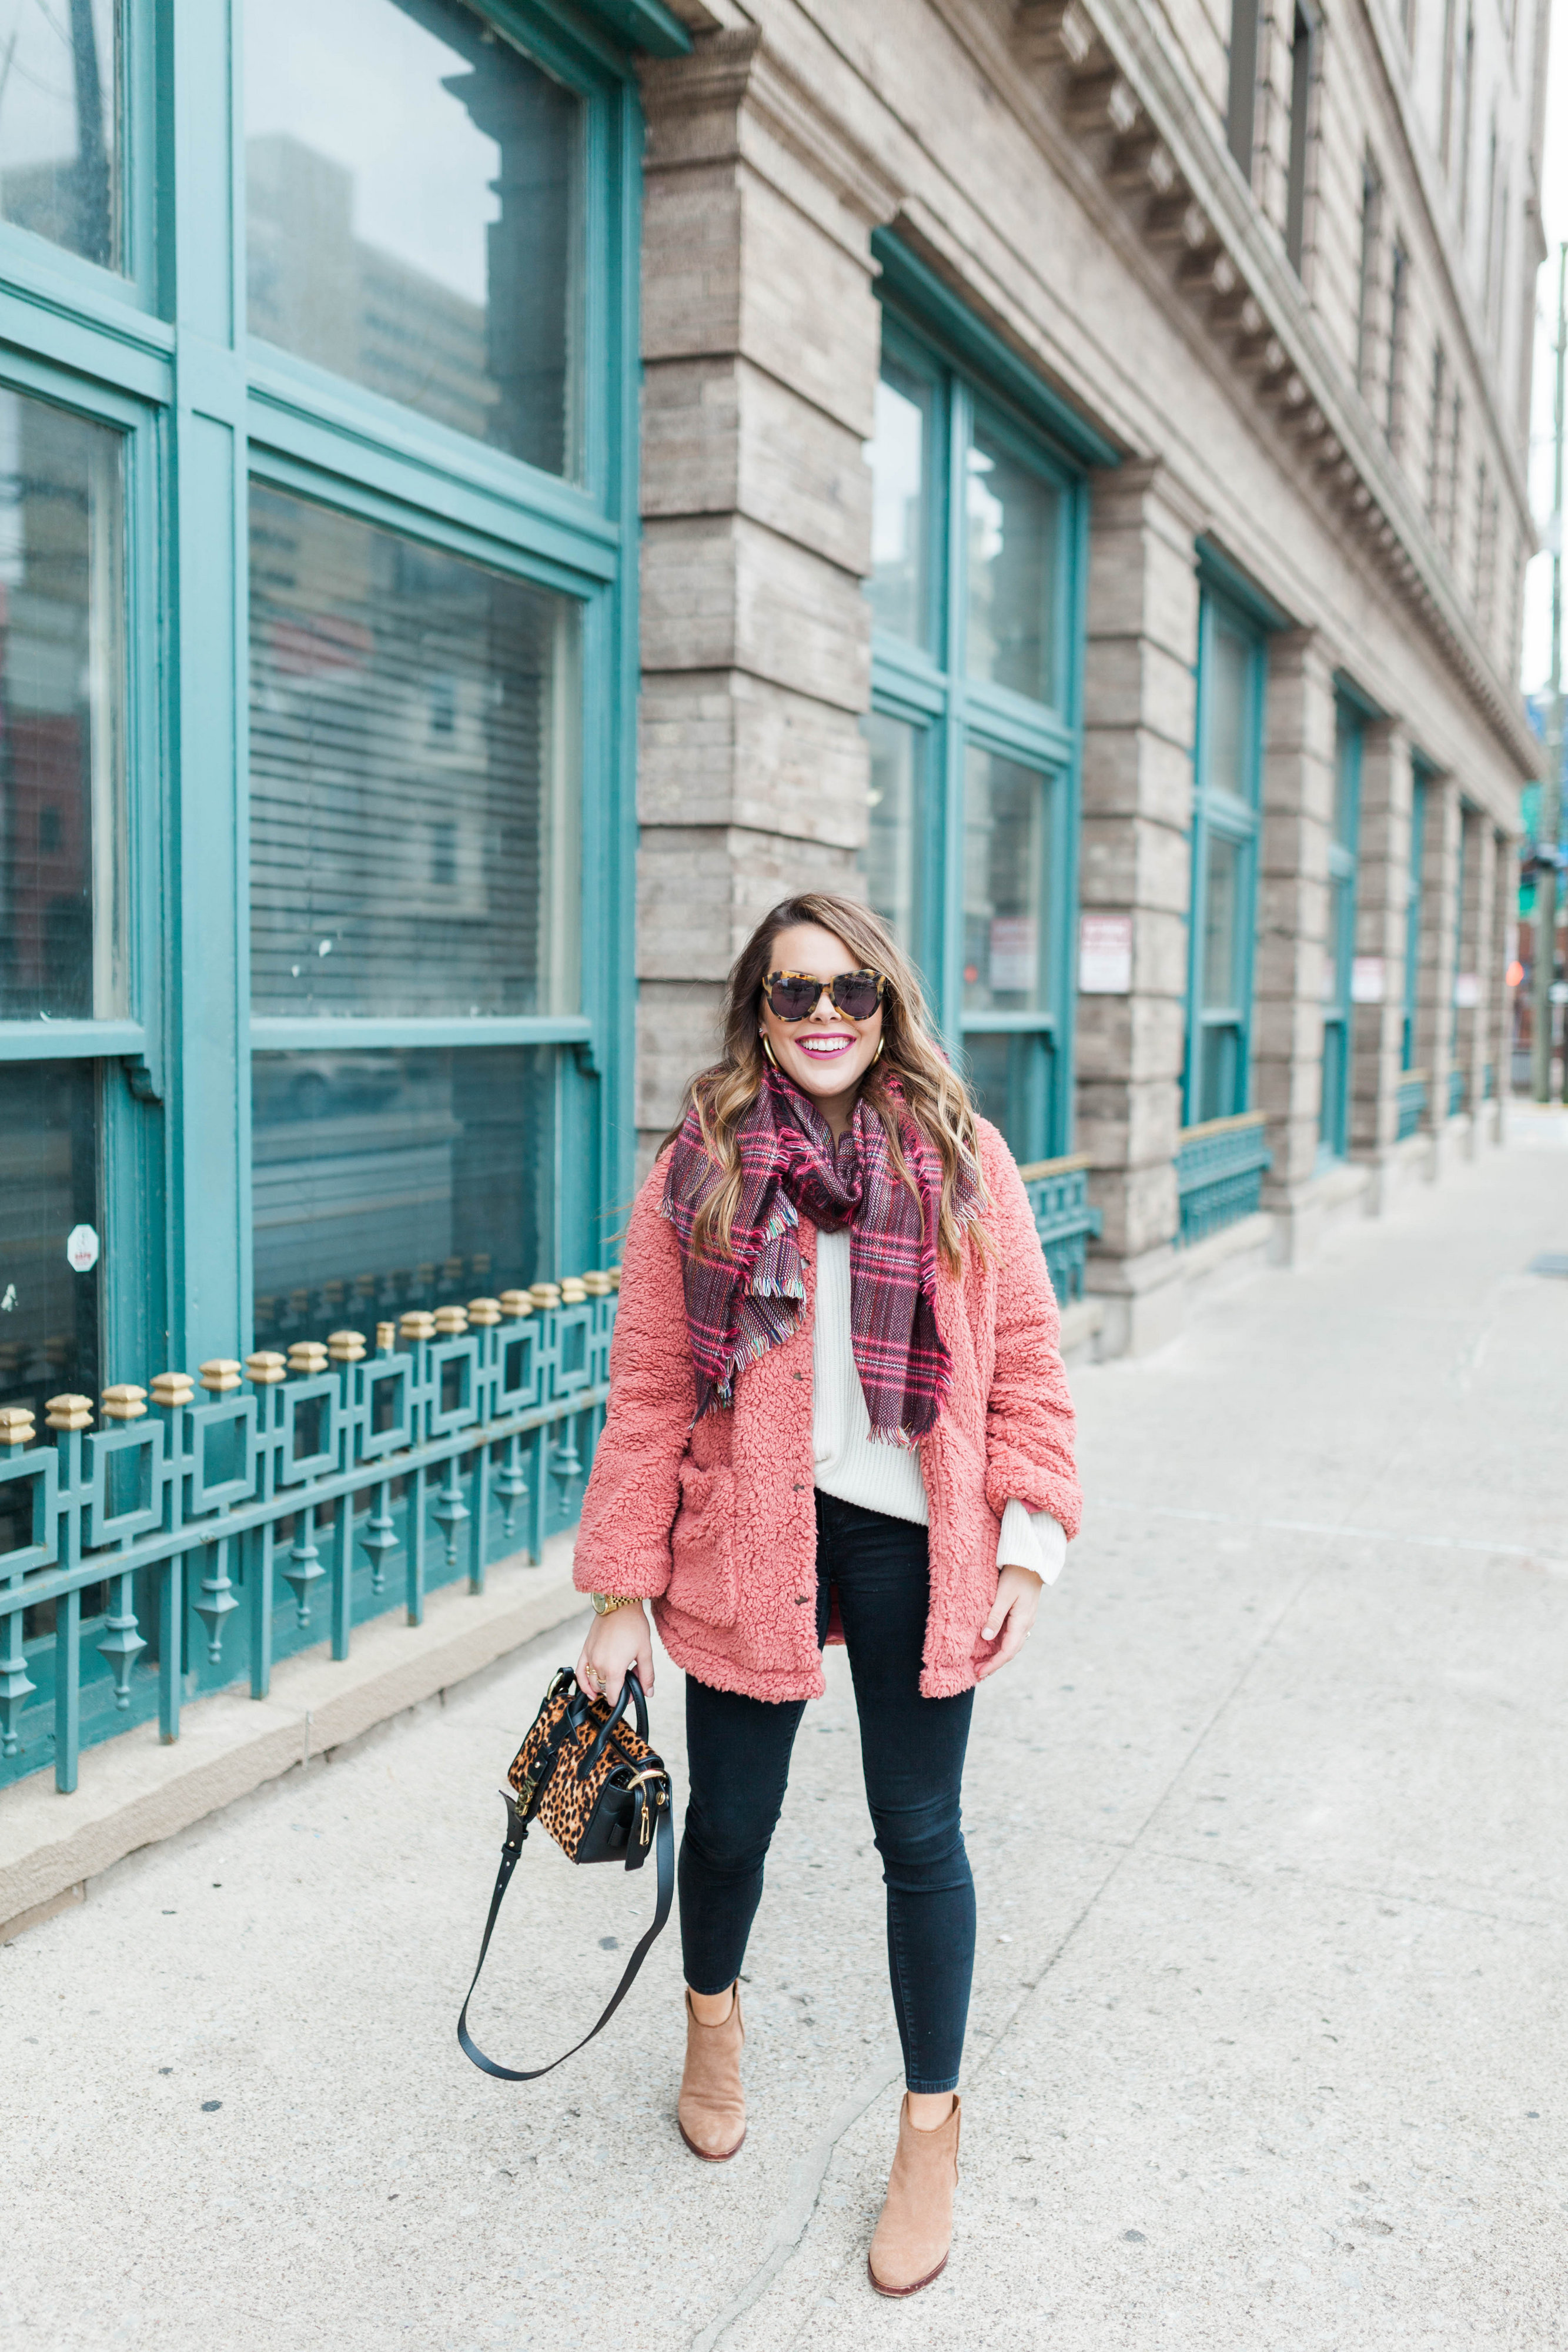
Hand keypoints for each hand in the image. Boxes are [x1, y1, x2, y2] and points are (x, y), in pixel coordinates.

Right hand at [575, 1600, 653, 1706]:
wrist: (619, 1605)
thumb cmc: (634, 1626)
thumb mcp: (645, 1652)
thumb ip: (647, 1675)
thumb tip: (648, 1693)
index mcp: (614, 1669)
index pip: (613, 1696)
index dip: (622, 1700)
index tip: (629, 1695)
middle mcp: (599, 1665)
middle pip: (604, 1690)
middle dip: (615, 1691)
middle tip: (627, 1682)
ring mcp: (590, 1658)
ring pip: (592, 1683)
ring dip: (602, 1687)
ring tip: (613, 1682)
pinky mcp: (585, 1650)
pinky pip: (580, 1672)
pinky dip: (583, 1683)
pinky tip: (589, 1690)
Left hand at [975, 1564, 1042, 1680]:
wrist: (1032, 1561)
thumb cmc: (1016, 1575)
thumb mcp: (1004, 1594)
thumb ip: (995, 1616)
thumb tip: (986, 1638)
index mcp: (1022, 1622)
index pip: (1007, 1651)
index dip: (994, 1664)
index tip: (980, 1673)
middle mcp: (1025, 1624)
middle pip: (1010, 1651)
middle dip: (994, 1663)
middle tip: (977, 1672)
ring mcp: (1025, 1620)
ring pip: (1011, 1644)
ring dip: (997, 1656)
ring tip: (983, 1663)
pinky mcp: (1022, 1615)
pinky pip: (1012, 1636)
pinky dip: (1001, 1645)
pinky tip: (991, 1646)